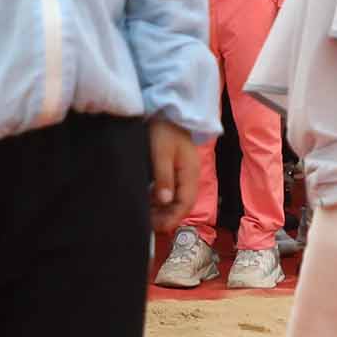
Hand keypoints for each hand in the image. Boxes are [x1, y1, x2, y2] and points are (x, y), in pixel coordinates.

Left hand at [147, 117, 193, 237]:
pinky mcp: (174, 168)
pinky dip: (160, 199)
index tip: (158, 228)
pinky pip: (170, 190)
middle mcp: (190, 175)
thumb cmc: (163, 129)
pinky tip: (147, 201)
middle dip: (167, 216)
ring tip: (145, 215)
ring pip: (176, 198)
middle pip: (182, 203)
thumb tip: (164, 201)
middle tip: (148, 224)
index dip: (173, 218)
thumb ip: (163, 177)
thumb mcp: (160, 152)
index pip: (186, 203)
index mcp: (190, 172)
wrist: (166, 109)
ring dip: (162, 209)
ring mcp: (183, 172)